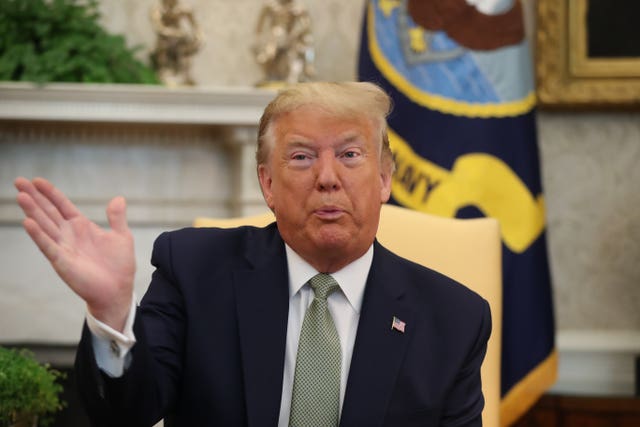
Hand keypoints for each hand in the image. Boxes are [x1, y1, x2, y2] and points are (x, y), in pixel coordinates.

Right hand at [15, 177, 134, 331]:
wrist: (118, 290)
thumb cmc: (119, 265)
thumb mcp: (122, 236)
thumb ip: (117, 217)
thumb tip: (119, 198)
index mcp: (82, 226)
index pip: (62, 205)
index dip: (50, 193)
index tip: (37, 180)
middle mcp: (69, 235)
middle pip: (48, 212)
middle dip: (34, 197)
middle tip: (18, 181)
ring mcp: (64, 248)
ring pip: (45, 225)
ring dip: (33, 211)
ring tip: (21, 196)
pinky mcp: (62, 262)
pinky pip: (48, 246)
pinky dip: (39, 235)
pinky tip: (28, 222)